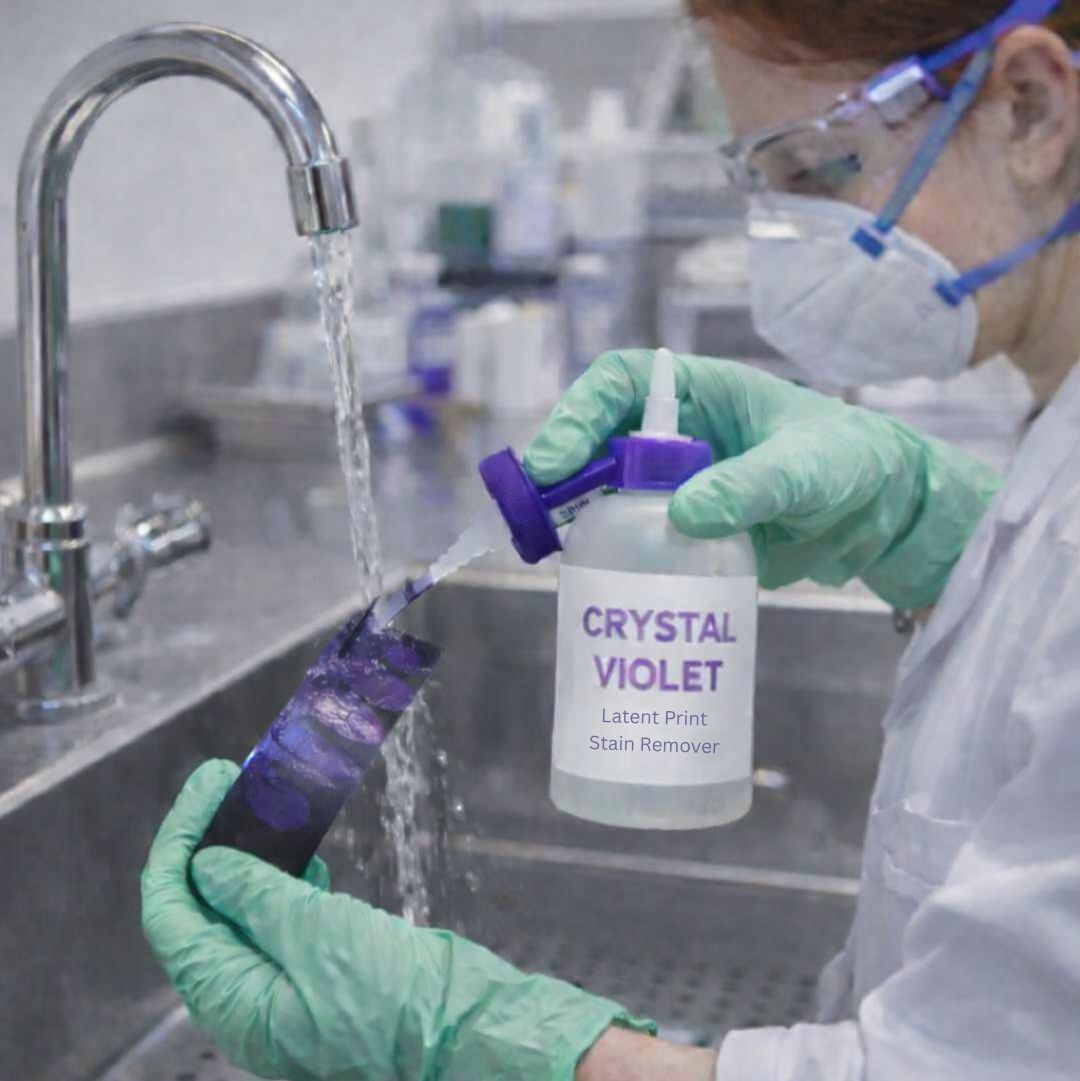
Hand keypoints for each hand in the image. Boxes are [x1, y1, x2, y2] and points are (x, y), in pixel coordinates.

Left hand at [142, 761, 651, 1080]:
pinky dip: (281, 881)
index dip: (180, 847)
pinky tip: (299, 855)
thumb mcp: (318, 934)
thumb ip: (257, 896)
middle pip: (201, 912)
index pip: (174, 917)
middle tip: (224, 781)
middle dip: (207, 843)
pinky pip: (279, 923)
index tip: (204, 788)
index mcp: (234, 1001)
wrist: (461, 1027)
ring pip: (241, 911)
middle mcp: (247, 998)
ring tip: (257, 802)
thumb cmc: (392, 995)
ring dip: (245, 856)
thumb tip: (205, 864)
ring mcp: (282, 988)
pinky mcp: (316, 976)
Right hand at [524, 350, 1001, 609]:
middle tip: (534, 513)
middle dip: (560, 472)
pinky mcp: (685, 531)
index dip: (577, 414)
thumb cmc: (852, 463)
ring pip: (607, 493)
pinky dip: (609, 554)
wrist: (884, 515)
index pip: (618, 385)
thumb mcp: (805, 470)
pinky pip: (634, 538)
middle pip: (597, 442)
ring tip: (550, 549)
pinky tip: (595, 578)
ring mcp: (677, 486)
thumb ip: (749, 486)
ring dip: (575, 516)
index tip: (556, 461)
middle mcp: (676, 436)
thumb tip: (681, 517)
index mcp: (699, 394)